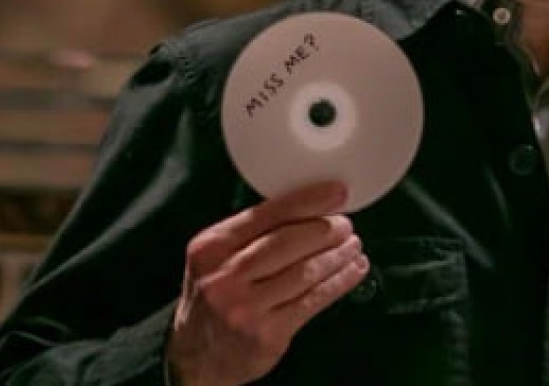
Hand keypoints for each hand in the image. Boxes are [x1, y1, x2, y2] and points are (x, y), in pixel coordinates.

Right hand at [165, 180, 369, 385]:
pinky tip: (352, 272)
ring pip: (304, 272)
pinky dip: (338, 283)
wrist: (196, 356)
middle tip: (345, 224)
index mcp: (211, 247)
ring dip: (336, 257)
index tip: (336, 192)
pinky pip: (312, 301)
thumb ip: (248, 233)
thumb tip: (306, 206)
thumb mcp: (213, 258)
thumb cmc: (212, 297)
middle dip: (325, 230)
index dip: (307, 201)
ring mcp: (247, 308)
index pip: (266, 215)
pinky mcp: (268, 333)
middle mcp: (226, 277)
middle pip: (287, 242)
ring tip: (353, 246)